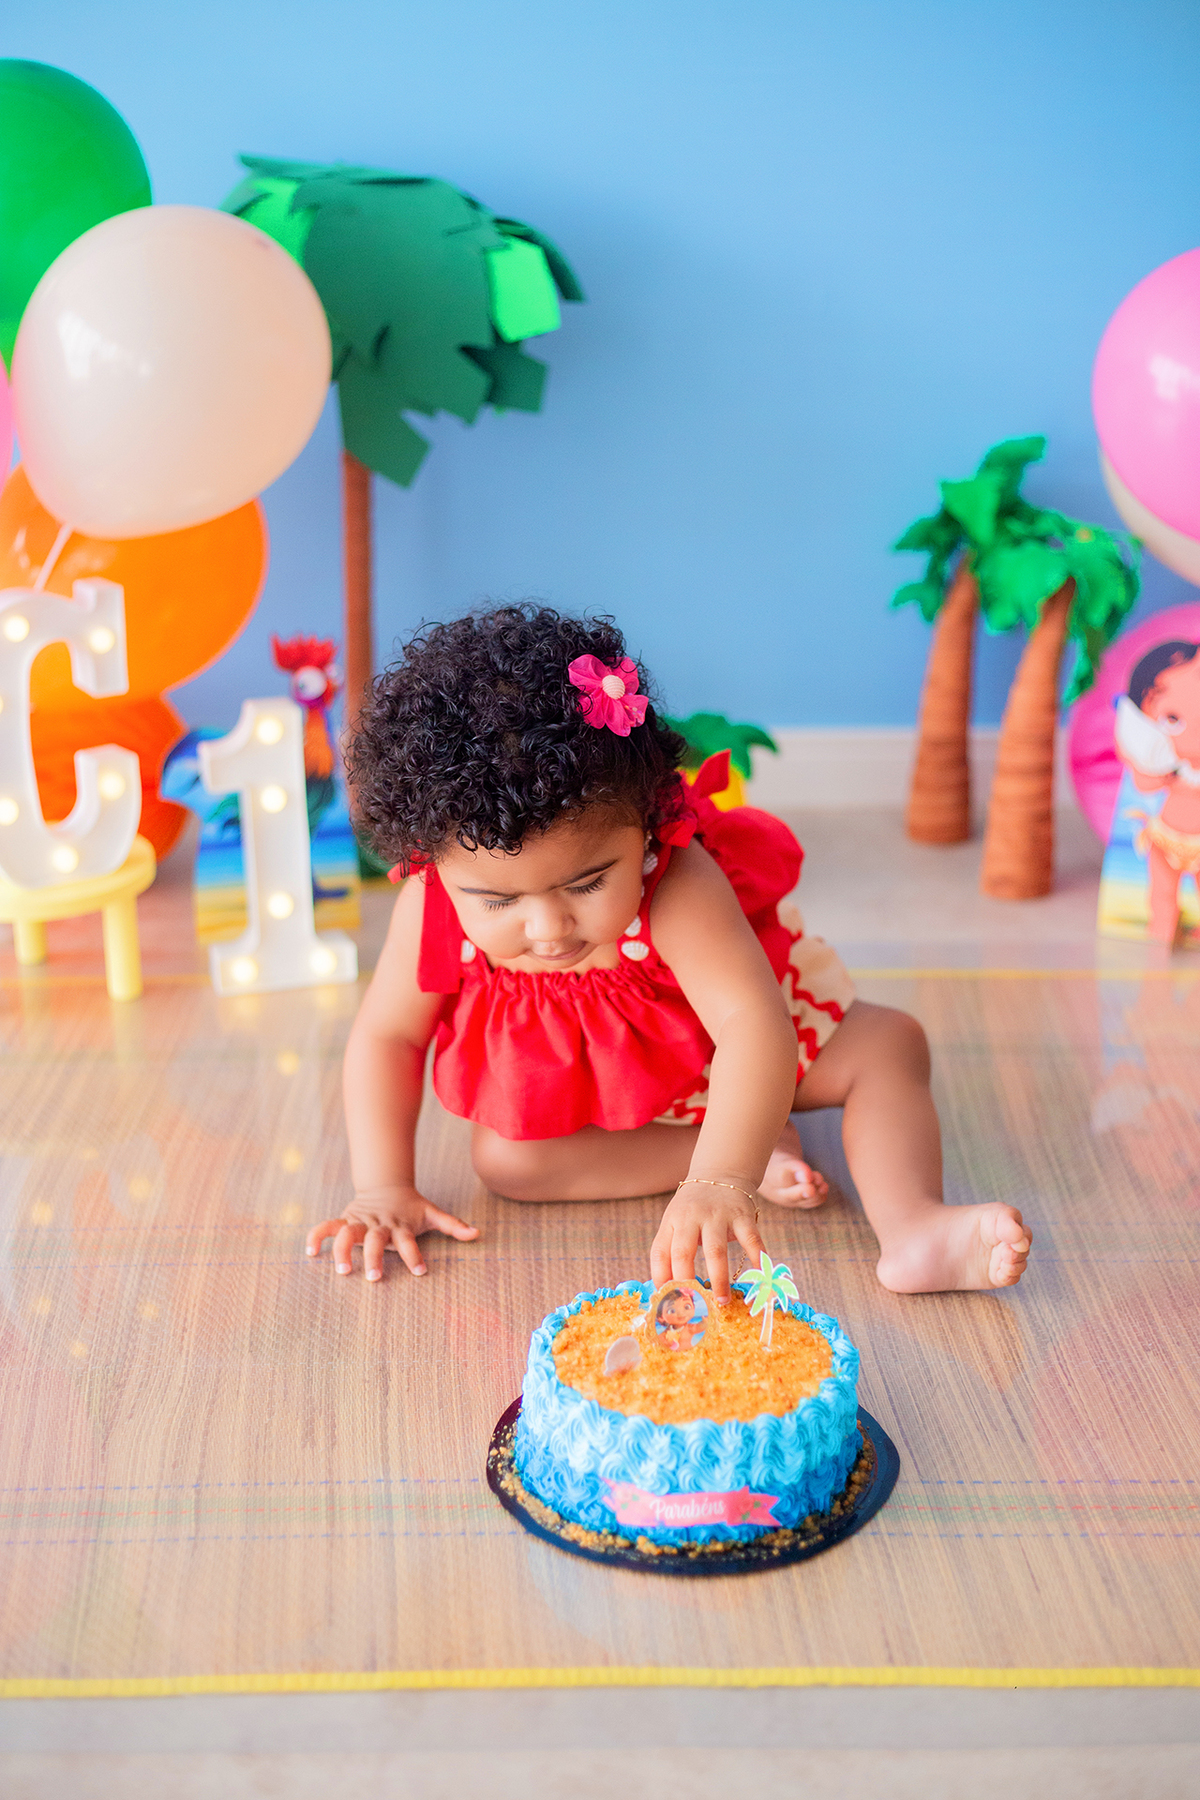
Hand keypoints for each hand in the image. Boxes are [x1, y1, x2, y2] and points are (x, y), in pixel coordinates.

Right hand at [306, 1185, 478, 1281]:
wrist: (388, 1185)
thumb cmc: (412, 1207)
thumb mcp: (433, 1213)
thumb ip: (453, 1225)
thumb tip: (478, 1234)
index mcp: (400, 1225)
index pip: (408, 1242)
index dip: (414, 1256)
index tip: (421, 1272)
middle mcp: (379, 1224)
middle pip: (375, 1240)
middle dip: (374, 1258)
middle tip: (374, 1279)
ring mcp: (360, 1221)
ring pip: (347, 1233)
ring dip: (342, 1250)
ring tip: (341, 1270)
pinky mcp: (345, 1220)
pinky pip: (326, 1226)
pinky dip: (316, 1236)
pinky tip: (310, 1252)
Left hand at [650, 1178, 765, 1301]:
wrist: (721, 1172)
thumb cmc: (694, 1208)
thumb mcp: (675, 1221)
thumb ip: (670, 1249)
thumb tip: (665, 1289)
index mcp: (672, 1221)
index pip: (660, 1252)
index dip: (660, 1278)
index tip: (667, 1299)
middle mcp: (692, 1217)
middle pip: (683, 1252)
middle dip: (687, 1282)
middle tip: (694, 1305)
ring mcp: (718, 1216)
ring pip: (716, 1250)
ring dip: (719, 1279)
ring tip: (722, 1300)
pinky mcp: (742, 1215)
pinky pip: (751, 1240)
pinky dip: (757, 1259)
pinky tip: (761, 1278)